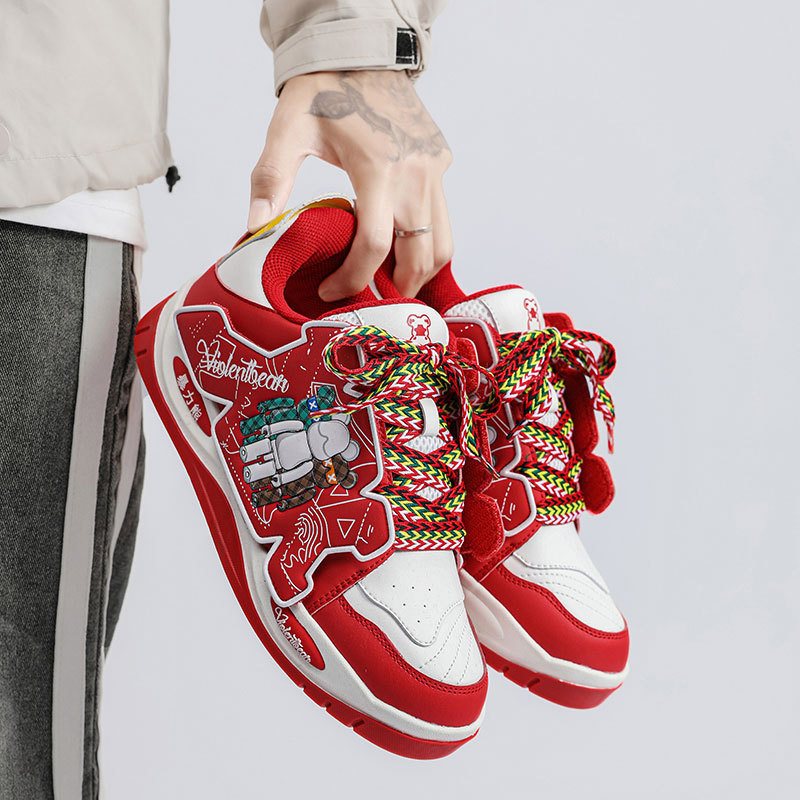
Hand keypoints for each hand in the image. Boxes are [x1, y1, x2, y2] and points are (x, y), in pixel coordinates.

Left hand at [248, 70, 452, 299]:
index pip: (375, 245)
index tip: (331, 290)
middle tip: (374, 301)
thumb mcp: (289, 128)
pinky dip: (428, 241)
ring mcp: (434, 170)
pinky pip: (443, 216)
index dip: (353, 279)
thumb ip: (270, 178)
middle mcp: (414, 174)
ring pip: (443, 242)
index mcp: (377, 168)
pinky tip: (402, 244)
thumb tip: (254, 228)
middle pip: (420, 256)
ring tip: (393, 282)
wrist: (363, 49)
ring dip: (421, 270)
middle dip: (399, 289)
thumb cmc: (326, 88)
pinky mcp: (441, 162)